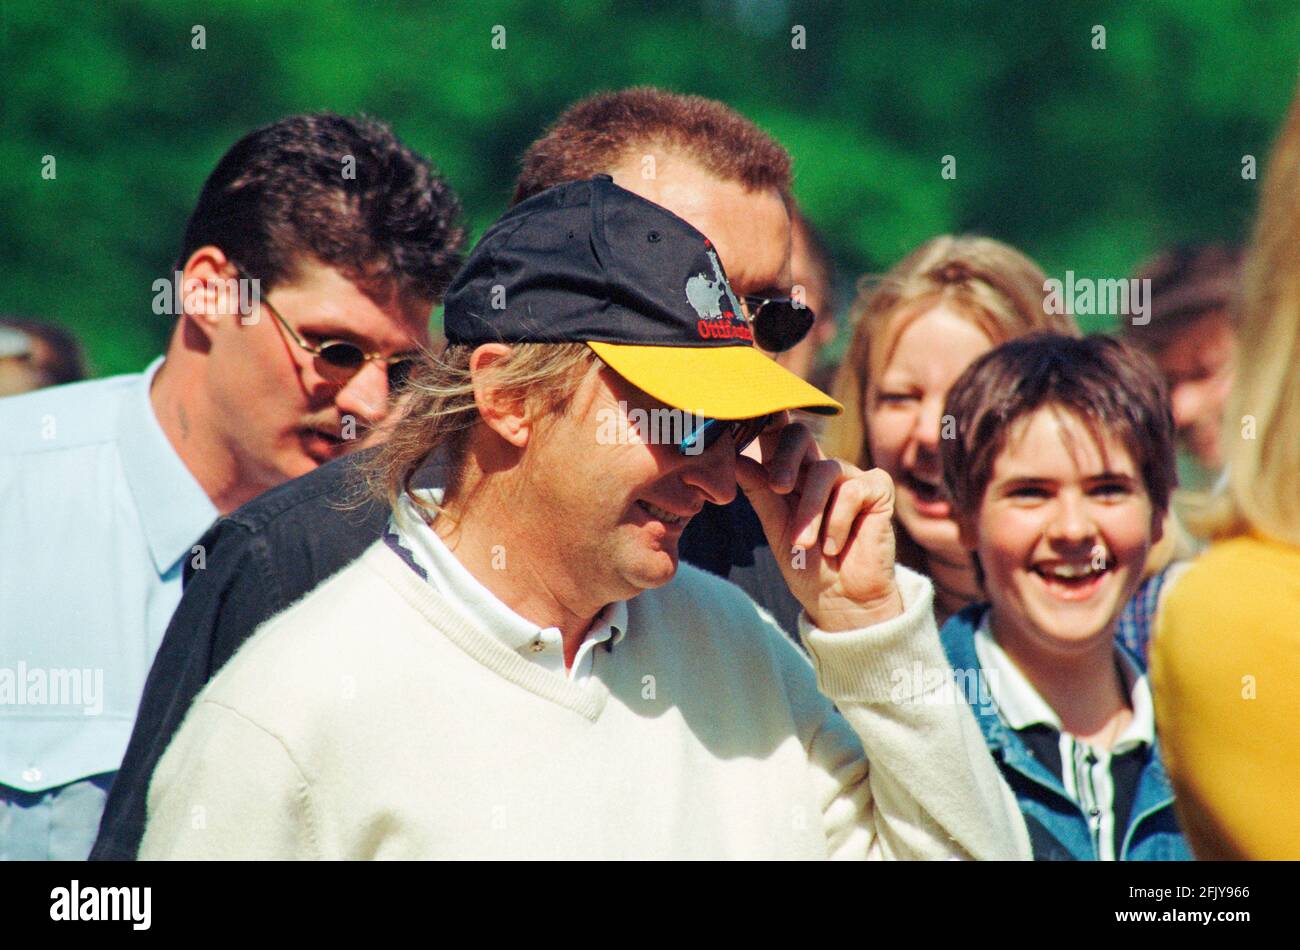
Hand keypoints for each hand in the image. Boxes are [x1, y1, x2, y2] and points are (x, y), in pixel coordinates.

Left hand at [737, 415, 903, 631]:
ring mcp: (850, 477)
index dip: (764, 423)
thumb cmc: (807, 566)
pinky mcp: (878, 489)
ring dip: (811, 512)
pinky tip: (835, 547)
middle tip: (778, 487)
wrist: (840, 601)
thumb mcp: (776, 528)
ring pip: (824, 471)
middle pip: (799, 435)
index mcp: (792, 474)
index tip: (745, 422)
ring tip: (806, 545)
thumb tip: (736, 459)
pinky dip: (838, 522)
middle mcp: (820, 469)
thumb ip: (760, 493)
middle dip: (784, 459)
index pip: (775, 437)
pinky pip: (853, 490)